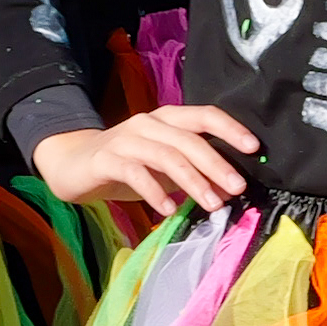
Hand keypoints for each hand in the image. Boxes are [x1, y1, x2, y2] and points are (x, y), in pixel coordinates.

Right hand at [34, 106, 255, 224]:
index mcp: (168, 119)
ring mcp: (127, 139)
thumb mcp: (164, 168)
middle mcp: (149, 123)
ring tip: (211, 204)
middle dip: (217, 164)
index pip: (205, 115)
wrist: (73, 164)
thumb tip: (229, 188)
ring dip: (193, 181)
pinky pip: (136, 173)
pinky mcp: (108, 159)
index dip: (231, 129)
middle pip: (189, 140)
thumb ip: (194, 172)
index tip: (254, 148)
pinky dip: (155, 192)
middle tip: (238, 187)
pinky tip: (168, 210)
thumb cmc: (127, 164)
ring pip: (167, 156)